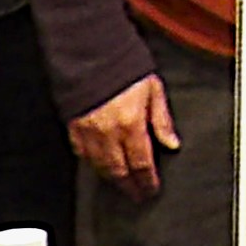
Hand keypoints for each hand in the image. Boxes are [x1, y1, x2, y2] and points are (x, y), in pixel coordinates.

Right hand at [70, 74, 179, 195]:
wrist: (90, 51)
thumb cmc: (124, 65)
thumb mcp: (153, 89)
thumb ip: (162, 119)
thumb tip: (172, 143)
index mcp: (131, 124)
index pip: (141, 164)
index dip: (147, 181)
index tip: (151, 190)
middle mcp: (108, 133)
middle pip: (119, 171)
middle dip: (129, 186)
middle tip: (136, 194)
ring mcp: (88, 132)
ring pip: (99, 166)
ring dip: (111, 178)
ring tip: (121, 184)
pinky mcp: (73, 127)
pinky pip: (81, 154)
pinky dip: (91, 162)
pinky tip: (98, 165)